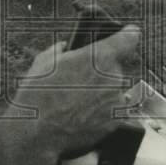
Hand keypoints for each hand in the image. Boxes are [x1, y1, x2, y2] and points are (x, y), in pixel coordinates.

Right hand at [13, 25, 140, 161]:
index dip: (128, 34)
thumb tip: (67, 48)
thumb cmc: (37, 92)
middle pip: (115, 68)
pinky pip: (110, 111)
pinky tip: (79, 114)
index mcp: (100, 57)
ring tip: (75, 101)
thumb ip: (63, 49)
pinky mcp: (114, 122)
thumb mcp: (45, 59)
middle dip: (101, 71)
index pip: (129, 38)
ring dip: (100, 93)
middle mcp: (114, 78)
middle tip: (78, 80)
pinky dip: (100, 112)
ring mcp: (116, 102)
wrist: (36, 131)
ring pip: (113, 91)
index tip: (128, 33)